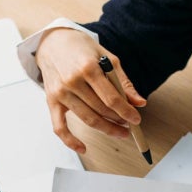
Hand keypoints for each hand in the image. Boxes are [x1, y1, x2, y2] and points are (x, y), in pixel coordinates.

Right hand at [36, 28, 144, 153]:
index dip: (126, 112)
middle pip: (101, 110)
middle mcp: (72, 81)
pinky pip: (59, 127)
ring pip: (87, 119)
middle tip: (128, 125)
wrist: (52, 42)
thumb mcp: (107, 58)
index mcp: (88, 68)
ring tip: (118, 131)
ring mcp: (61, 93)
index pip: (111, 98)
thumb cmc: (81, 49)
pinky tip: (83, 148)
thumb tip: (139, 102)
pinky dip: (71, 141)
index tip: (136, 119)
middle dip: (118, 120)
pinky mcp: (51, 101)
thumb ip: (123, 82)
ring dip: (106, 129)